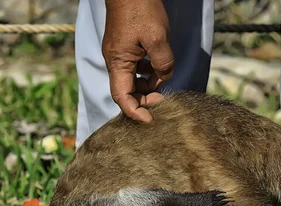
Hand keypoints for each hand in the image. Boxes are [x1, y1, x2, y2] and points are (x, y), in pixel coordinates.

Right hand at [102, 0, 174, 121]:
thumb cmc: (141, 9)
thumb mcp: (158, 38)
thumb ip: (163, 63)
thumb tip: (164, 77)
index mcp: (118, 62)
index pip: (122, 97)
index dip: (135, 112)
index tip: (150, 119)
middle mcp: (115, 60)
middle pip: (127, 92)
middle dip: (144, 100)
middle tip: (163, 101)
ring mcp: (120, 53)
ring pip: (132, 80)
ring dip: (147, 86)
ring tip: (163, 82)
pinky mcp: (126, 47)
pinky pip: (135, 68)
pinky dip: (147, 73)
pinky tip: (158, 68)